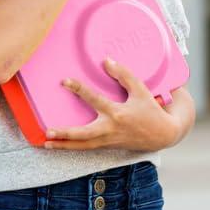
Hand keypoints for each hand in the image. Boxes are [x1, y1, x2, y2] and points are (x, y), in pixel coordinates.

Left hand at [43, 57, 178, 151]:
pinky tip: (59, 146)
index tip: (65, 81)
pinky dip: (72, 147)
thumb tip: (106, 61)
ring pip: (82, 146)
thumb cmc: (151, 111)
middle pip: (84, 134)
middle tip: (48, 132)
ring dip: (64, 146)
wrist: (164, 135)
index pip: (95, 100)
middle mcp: (110, 129)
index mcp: (118, 113)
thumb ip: (124, 75)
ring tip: (45, 144)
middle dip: (65, 134)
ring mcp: (108, 140)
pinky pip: (87, 148)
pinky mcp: (108, 146)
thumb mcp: (141, 90)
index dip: (79, 89)